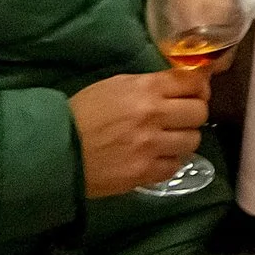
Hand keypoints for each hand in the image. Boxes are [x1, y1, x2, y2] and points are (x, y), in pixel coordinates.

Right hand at [70, 68, 211, 198]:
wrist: (55, 149)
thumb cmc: (82, 112)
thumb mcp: (115, 86)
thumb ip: (149, 85)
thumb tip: (178, 85)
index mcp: (145, 89)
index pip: (192, 82)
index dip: (200, 86)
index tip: (196, 92)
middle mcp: (153, 115)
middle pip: (199, 112)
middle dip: (193, 113)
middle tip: (181, 118)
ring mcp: (151, 146)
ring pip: (193, 141)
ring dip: (183, 139)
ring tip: (167, 140)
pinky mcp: (145, 172)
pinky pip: (175, 166)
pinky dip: (169, 162)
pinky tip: (155, 158)